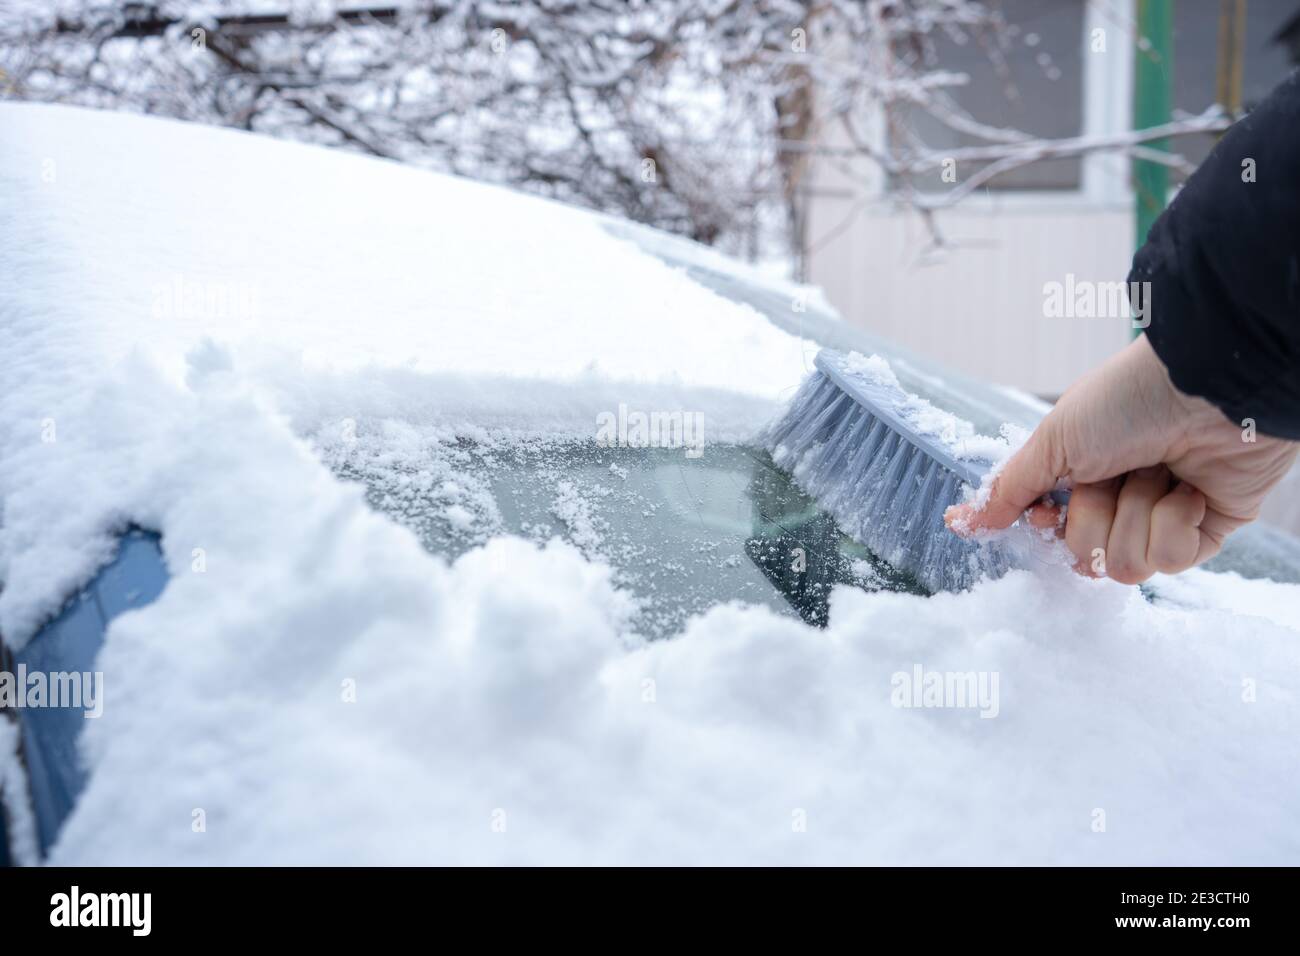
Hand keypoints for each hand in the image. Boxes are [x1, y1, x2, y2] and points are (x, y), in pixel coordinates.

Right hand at [944, 335, 1298, 583]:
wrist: (1204, 389)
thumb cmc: (1124, 401)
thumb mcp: (1052, 444)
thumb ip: (1008, 491)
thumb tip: (959, 523)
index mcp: (1081, 478)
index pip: (1050, 534)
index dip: (1046, 526)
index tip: (1046, 508)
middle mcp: (1120, 502)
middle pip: (1084, 556)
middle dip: (1097, 514)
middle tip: (1116, 473)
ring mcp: (1163, 520)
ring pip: (1128, 566)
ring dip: (1138, 514)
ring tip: (1159, 473)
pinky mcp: (1207, 533)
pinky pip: (1173, 562)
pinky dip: (1176, 523)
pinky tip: (1190, 490)